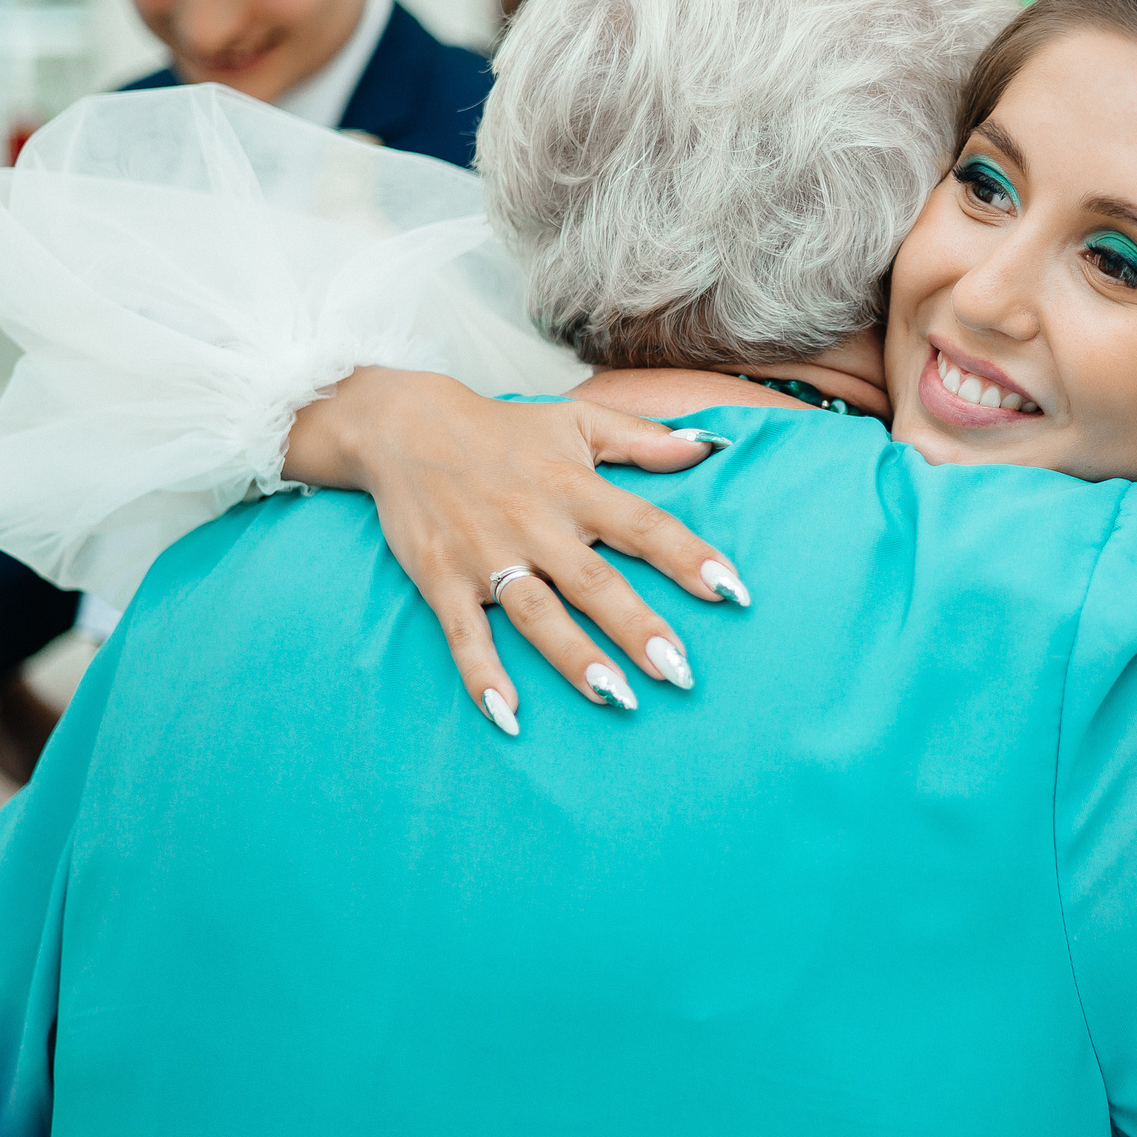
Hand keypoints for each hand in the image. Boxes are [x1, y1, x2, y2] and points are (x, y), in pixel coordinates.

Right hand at [285, 369, 748, 728]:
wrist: (402, 425)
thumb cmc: (504, 429)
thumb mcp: (578, 420)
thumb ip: (644, 439)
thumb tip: (710, 446)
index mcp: (574, 486)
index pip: (643, 525)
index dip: (689, 557)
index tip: (734, 591)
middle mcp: (534, 522)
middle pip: (593, 582)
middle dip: (636, 627)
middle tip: (679, 671)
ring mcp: (486, 554)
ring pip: (536, 614)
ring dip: (574, 658)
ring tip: (616, 699)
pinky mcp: (441, 579)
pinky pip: (463, 634)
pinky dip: (482, 675)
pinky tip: (509, 716)